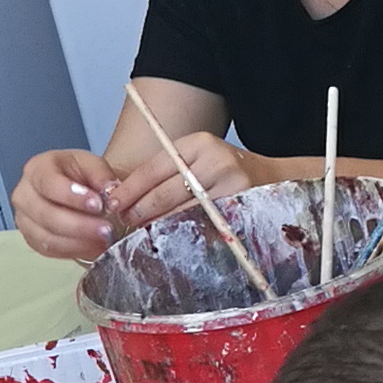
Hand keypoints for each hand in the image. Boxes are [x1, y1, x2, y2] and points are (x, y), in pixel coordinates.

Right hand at [12, 148, 121, 262]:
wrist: (72, 188)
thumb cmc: (78, 174)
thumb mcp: (93, 164)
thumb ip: (101, 174)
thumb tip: (110, 190)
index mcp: (37, 169)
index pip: (49, 184)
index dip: (73, 197)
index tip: (98, 205)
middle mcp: (24, 194)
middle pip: (46, 215)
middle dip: (79, 225)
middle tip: (106, 229)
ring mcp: (24, 219)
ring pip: (47, 237)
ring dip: (78, 242)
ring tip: (103, 240)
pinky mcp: (31, 238)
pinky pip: (50, 250)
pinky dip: (74, 251)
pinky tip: (94, 247)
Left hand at [111, 129, 261, 234]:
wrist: (270, 178)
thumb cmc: (223, 171)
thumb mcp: (197, 159)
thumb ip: (168, 172)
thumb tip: (126, 199)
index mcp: (197, 144)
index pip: (154, 169)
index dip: (130, 189)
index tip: (113, 203)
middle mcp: (214, 160)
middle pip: (165, 193)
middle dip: (140, 211)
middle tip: (124, 222)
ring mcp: (230, 185)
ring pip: (182, 213)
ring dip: (158, 225)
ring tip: (142, 231)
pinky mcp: (241, 208)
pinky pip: (203, 226)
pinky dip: (183, 233)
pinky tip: (170, 238)